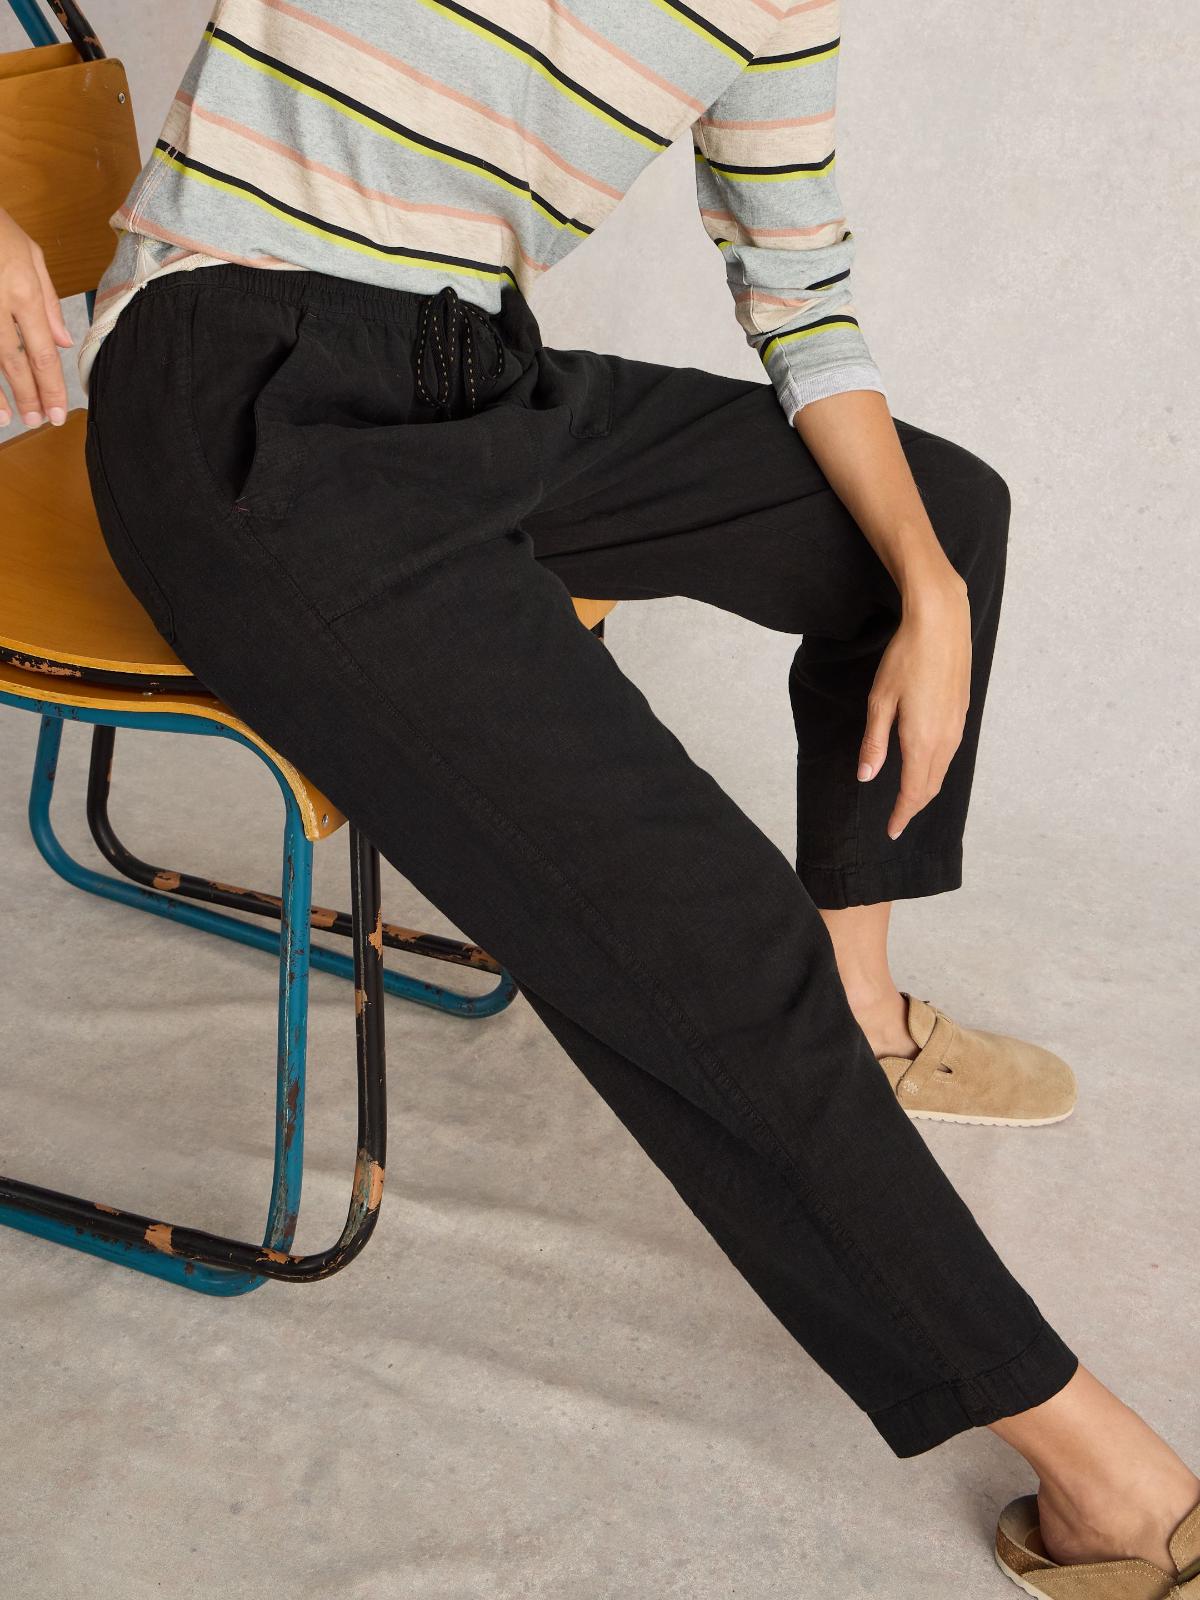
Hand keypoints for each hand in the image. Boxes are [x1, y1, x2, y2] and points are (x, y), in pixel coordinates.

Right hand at [0, 206, 72, 429]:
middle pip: (15, 361)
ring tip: (11, 420)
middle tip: (38, 421)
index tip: (57, 412)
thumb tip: (64, 341)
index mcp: (22, 291)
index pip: (42, 351)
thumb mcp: (29, 252)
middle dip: (29, 395)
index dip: (50, 386)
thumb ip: (48, 299)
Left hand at [857, 569, 971, 839]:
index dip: (901, 814)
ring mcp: (957, 726)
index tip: (891, 831)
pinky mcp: (961, 712)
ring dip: (926, 789)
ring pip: (942, 771)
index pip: (912, 791)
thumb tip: (866, 776)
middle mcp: (945, 739)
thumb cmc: (905, 658)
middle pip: (930, 786)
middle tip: (899, 822)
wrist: (941, 622)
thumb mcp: (879, 701)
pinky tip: (926, 766)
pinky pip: (950, 753)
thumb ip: (874, 743)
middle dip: (913, 807)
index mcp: (922, 741)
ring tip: (910, 800)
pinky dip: (936, 769)